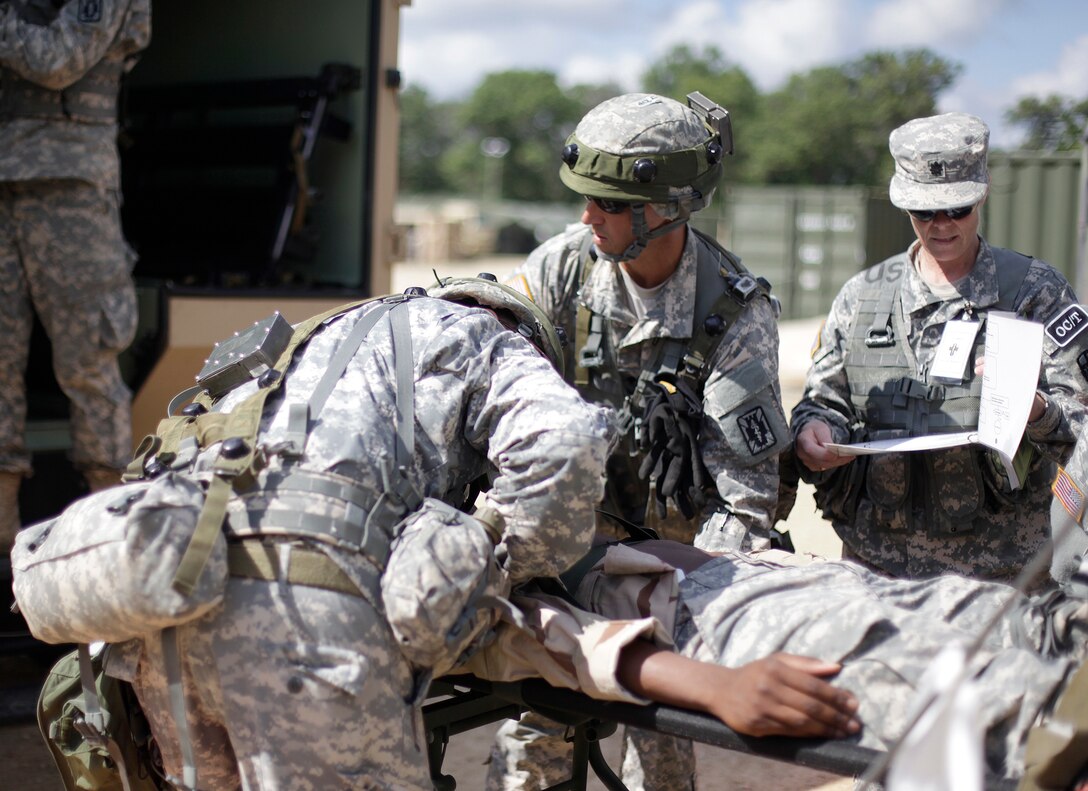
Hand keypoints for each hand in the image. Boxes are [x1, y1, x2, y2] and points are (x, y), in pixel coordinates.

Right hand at [617, 642, 859, 740]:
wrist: (721, 690)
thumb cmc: (755, 673)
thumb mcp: (777, 661)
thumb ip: (806, 664)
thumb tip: (836, 667)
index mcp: (776, 668)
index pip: (813, 685)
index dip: (836, 696)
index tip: (854, 703)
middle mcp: (769, 688)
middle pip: (810, 706)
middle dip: (836, 716)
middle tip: (855, 722)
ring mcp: (763, 708)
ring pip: (802, 722)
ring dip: (827, 729)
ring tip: (844, 731)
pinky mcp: (758, 725)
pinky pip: (790, 732)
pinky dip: (810, 735)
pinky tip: (823, 735)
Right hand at [795, 420, 852, 473]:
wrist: (809, 433)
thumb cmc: (815, 429)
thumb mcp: (820, 428)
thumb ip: (824, 437)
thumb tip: (831, 448)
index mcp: (803, 441)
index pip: (813, 451)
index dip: (826, 454)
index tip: (839, 451)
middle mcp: (802, 453)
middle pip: (821, 461)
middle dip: (837, 459)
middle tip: (851, 455)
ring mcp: (807, 461)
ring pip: (825, 466)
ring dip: (838, 462)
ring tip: (850, 457)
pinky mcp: (812, 466)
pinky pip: (825, 467)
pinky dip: (835, 463)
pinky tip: (843, 459)